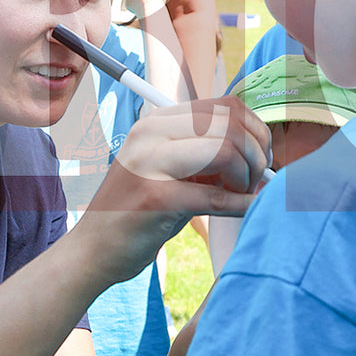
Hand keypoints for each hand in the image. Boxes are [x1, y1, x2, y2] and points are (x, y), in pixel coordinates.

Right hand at [70, 98, 267, 285]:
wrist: (94, 249)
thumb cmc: (139, 213)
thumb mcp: (172, 171)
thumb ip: (207, 154)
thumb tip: (261, 149)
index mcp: (157, 121)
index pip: (225, 105)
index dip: (255, 131)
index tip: (259, 159)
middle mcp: (150, 133)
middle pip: (230, 123)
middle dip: (256, 154)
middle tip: (253, 182)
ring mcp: (149, 161)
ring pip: (227, 150)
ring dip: (247, 178)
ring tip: (240, 197)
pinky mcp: (154, 197)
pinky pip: (215, 196)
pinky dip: (241, 204)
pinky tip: (248, 210)